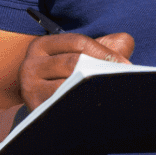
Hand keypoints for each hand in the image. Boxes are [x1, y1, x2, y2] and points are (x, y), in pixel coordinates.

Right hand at [18, 32, 134, 109]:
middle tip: (123, 79)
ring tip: (115, 92)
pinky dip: (83, 106)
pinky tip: (99, 108)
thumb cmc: (68, 79)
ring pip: (67, 86)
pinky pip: (63, 106)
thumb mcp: (81, 57)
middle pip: (72, 63)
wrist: (42, 112)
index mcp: (42, 46)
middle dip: (100, 70)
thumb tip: (125, 42)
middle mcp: (30, 65)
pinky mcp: (36, 110)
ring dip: (93, 88)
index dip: (104, 52)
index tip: (126, 64)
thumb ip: (104, 45)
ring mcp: (30, 89)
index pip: (77, 42)